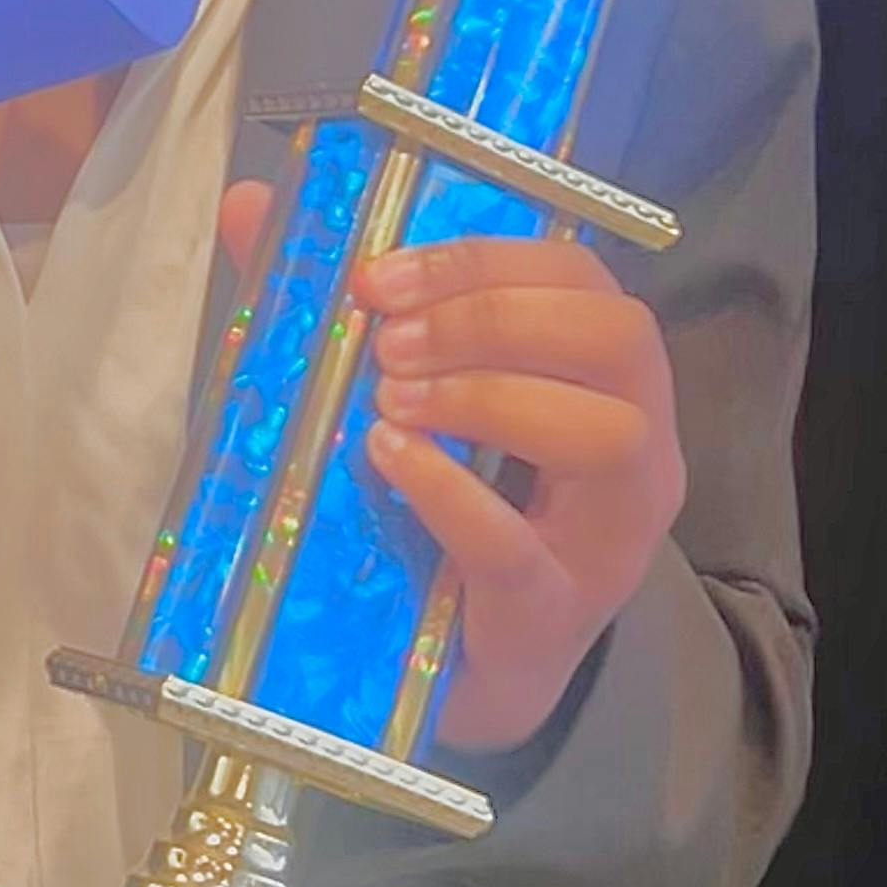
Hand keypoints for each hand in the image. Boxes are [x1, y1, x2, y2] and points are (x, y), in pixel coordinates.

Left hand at [213, 193, 685, 755]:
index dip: (483, 260)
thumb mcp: (396, 402)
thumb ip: (337, 307)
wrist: (457, 679)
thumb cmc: (438, 520)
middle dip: (493, 320)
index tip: (379, 277)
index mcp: (602, 380)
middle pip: (617, 339)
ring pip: (607, 434)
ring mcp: (607, 539)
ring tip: (391, 402)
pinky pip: (520, 547)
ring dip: (489, 395)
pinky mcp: (552, 615)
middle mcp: (636, 449)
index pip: (581, 279)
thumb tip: (251, 207)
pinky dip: (452, 493)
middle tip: (387, 343)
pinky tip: (390, 461)